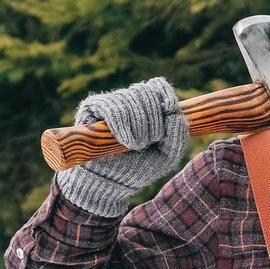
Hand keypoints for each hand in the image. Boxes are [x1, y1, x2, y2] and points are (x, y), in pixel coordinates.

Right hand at [56, 75, 190, 215]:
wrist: (110, 182)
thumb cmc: (139, 168)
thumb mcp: (167, 157)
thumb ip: (178, 136)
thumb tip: (175, 112)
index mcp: (148, 107)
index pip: (157, 86)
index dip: (165, 95)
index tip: (170, 110)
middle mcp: (128, 100)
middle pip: (145, 92)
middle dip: (152, 120)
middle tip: (148, 143)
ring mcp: (109, 103)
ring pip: (129, 99)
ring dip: (137, 126)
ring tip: (135, 146)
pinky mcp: (91, 109)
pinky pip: (110, 106)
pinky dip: (121, 124)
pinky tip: (125, 141)